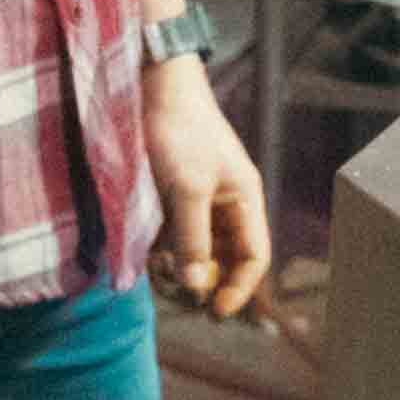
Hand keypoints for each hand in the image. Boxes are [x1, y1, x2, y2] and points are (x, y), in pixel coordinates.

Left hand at [143, 54, 271, 317]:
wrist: (151, 87)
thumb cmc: (179, 133)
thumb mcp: (188, 190)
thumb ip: (194, 240)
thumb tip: (196, 287)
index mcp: (244, 200)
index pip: (254, 257)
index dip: (240, 288)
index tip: (213, 311)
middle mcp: (225, 204)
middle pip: (224, 259)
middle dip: (204, 280)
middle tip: (177, 292)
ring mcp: (197, 199)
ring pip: (195, 250)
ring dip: (179, 267)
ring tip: (158, 270)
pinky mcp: (170, 195)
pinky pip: (172, 235)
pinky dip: (162, 249)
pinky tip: (146, 252)